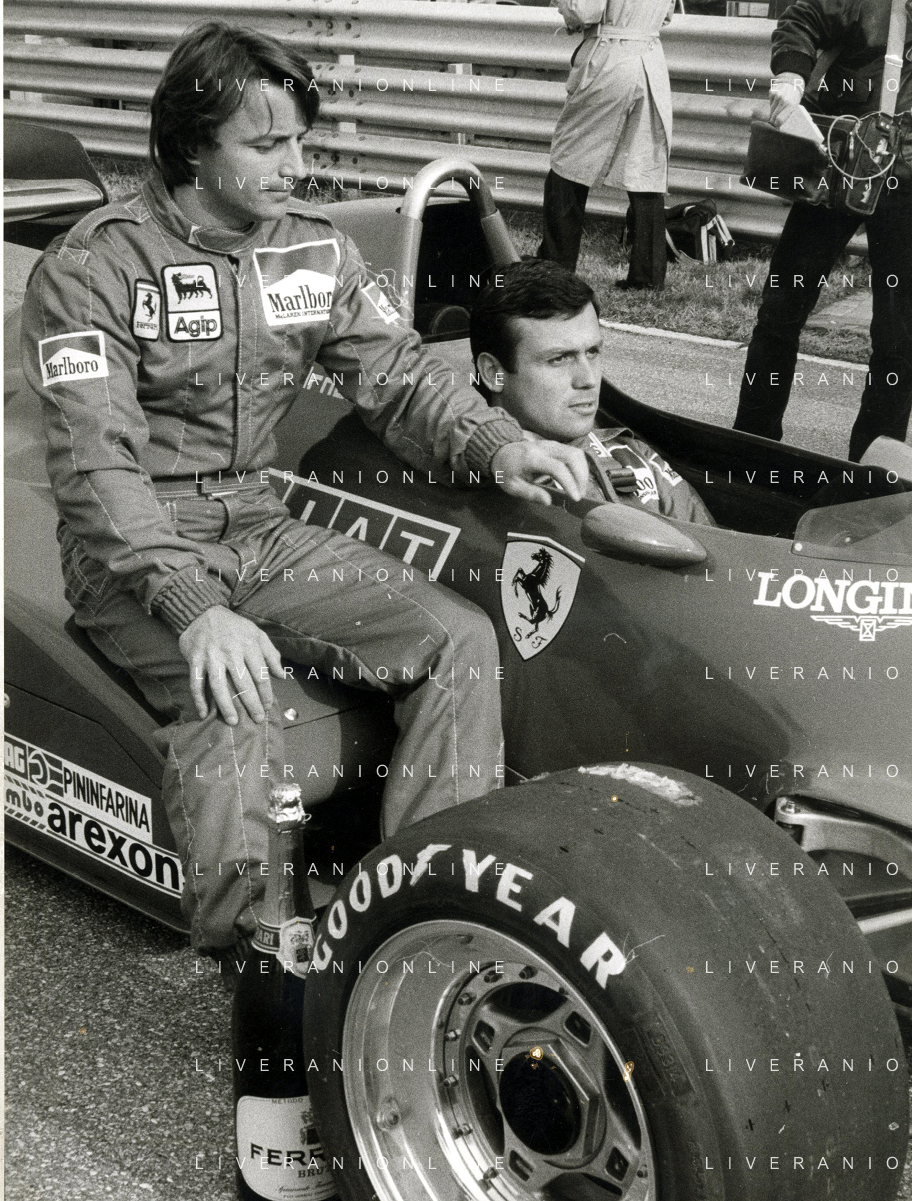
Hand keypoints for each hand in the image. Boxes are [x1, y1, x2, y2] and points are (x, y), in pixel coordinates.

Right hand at [178, 606, 284, 725]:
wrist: (202, 612)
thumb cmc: (234, 626)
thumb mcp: (256, 633)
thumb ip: (271, 653)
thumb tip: (282, 675)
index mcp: (248, 645)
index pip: (260, 674)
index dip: (266, 693)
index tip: (267, 707)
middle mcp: (230, 652)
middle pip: (243, 683)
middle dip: (251, 704)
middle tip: (257, 720)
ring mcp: (211, 656)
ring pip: (219, 685)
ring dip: (226, 705)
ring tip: (233, 722)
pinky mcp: (194, 660)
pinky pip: (196, 682)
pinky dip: (199, 699)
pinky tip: (204, 713)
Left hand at [491, 440, 588, 505]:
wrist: (501, 451)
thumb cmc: (506, 470)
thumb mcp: (512, 486)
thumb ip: (531, 494)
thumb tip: (549, 502)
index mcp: (532, 458)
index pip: (558, 468)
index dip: (569, 483)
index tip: (575, 498)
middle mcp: (545, 447)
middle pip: (573, 456)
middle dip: (582, 477)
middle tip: (580, 495)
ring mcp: (552, 444)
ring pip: (577, 453)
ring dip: (583, 472)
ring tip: (580, 489)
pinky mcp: (556, 445)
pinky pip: (574, 453)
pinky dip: (580, 467)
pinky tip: (577, 480)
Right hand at [768, 72, 804, 127]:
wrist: (792, 82)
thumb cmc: (794, 96)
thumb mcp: (794, 106)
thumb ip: (786, 115)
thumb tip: (777, 126)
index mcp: (790, 105)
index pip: (779, 120)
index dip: (776, 125)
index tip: (775, 126)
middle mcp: (783, 100)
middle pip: (773, 116)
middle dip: (773, 120)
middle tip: (774, 120)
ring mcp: (777, 96)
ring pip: (771, 110)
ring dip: (773, 111)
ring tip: (778, 107)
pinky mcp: (772, 92)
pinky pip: (770, 102)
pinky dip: (772, 103)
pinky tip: (777, 99)